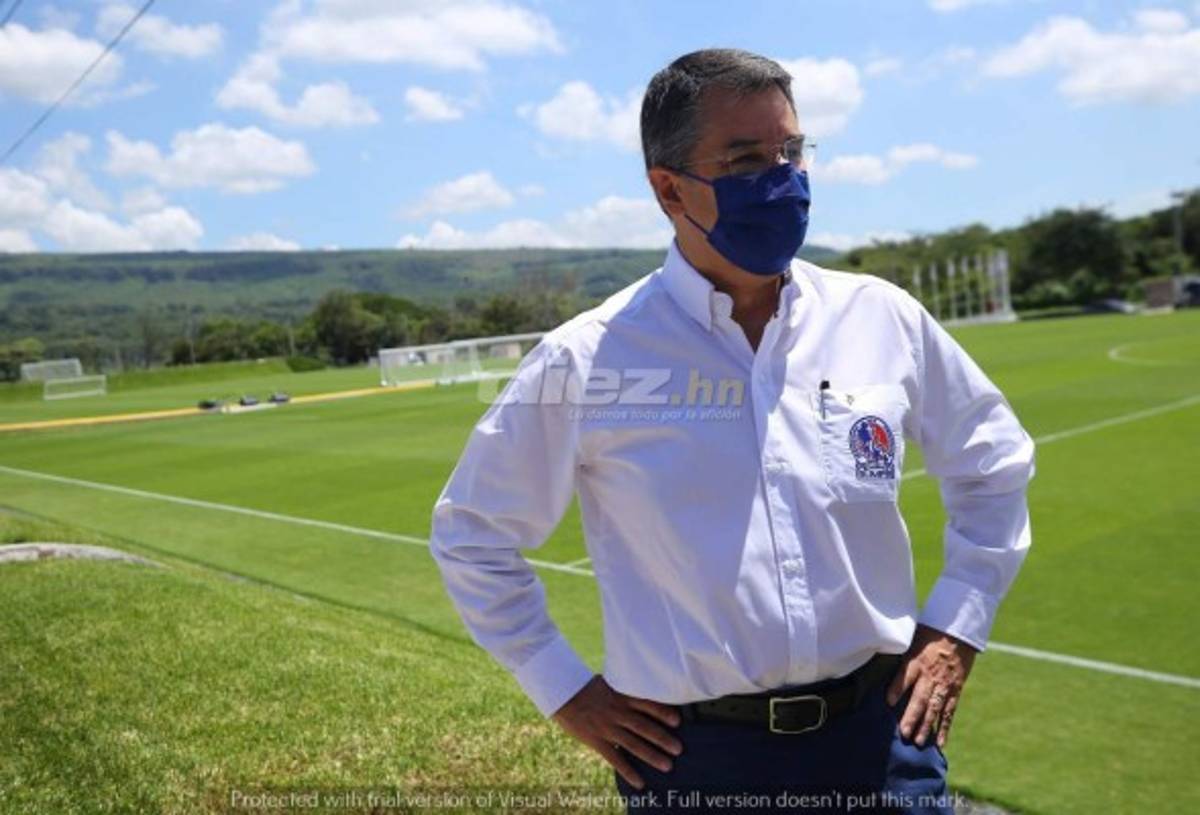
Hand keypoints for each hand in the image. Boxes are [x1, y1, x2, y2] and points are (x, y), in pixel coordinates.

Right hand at [551, 674, 683, 790]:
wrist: (562, 694)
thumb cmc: (585, 686)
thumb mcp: (608, 682)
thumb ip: (624, 689)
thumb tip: (641, 688)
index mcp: (620, 697)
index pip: (645, 704)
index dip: (662, 712)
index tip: (677, 721)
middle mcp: (617, 713)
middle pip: (643, 727)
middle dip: (662, 738)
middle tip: (679, 749)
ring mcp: (607, 728)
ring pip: (633, 744)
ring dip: (651, 755)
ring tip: (667, 765)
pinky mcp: (597, 741)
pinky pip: (615, 758)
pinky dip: (628, 771)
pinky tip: (640, 782)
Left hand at [885, 624, 977, 748]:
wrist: (957, 633)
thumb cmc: (928, 634)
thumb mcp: (909, 640)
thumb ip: (896, 654)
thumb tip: (877, 659)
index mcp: (917, 661)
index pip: (905, 676)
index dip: (897, 689)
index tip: (888, 702)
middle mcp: (930, 675)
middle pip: (921, 698)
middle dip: (912, 717)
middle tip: (904, 733)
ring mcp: (944, 685)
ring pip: (935, 708)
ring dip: (926, 726)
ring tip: (919, 742)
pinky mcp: (955, 691)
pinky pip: (950, 711)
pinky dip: (944, 727)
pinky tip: (940, 742)